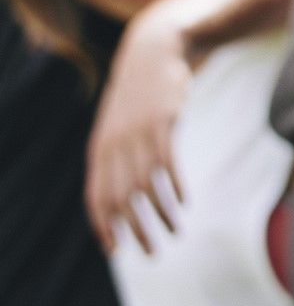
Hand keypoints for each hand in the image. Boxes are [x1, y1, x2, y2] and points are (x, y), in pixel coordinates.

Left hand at [86, 4, 194, 253]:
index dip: (104, 228)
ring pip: (145, 185)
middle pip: (119, 199)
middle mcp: (113, 145)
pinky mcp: (162, 122)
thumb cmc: (138, 98)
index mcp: (99, 151)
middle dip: (134, 230)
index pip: (96, 199)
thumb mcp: (118, 128)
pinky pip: (167, 163)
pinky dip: (176, 187)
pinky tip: (185, 202)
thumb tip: (120, 196)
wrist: (152, 53)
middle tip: (152, 252)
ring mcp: (137, 133)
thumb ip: (116, 158)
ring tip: (175, 231)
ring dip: (160, 214)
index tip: (116, 252)